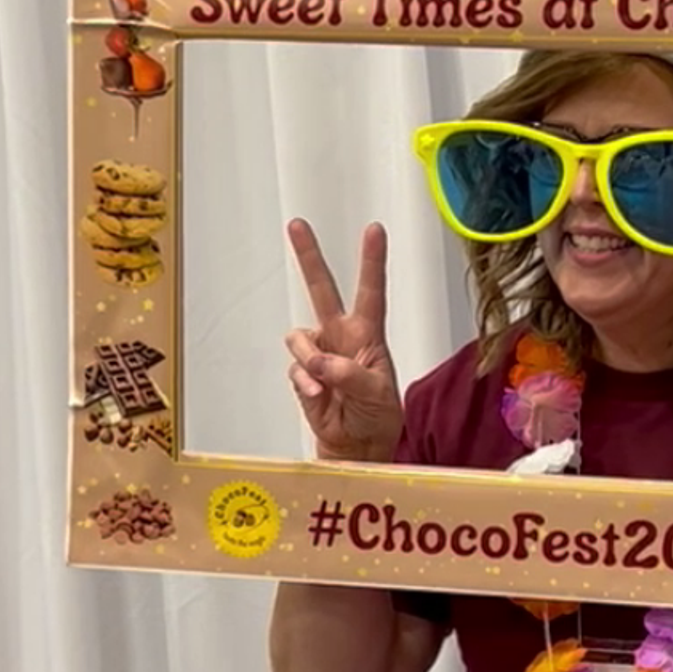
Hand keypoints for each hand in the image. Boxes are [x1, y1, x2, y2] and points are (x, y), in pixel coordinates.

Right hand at [284, 219, 403, 462]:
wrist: (355, 446)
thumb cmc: (376, 416)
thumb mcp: (377, 395)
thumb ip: (352, 376)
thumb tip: (323, 363)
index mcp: (369, 335)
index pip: (371, 291)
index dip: (372, 261)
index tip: (374, 230)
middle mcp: (341, 335)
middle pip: (322, 289)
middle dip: (308, 256)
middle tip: (297, 225)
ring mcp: (319, 352)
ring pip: (300, 337)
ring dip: (310, 360)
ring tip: (326, 385)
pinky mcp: (302, 372)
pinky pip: (295, 368)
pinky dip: (304, 383)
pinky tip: (318, 397)